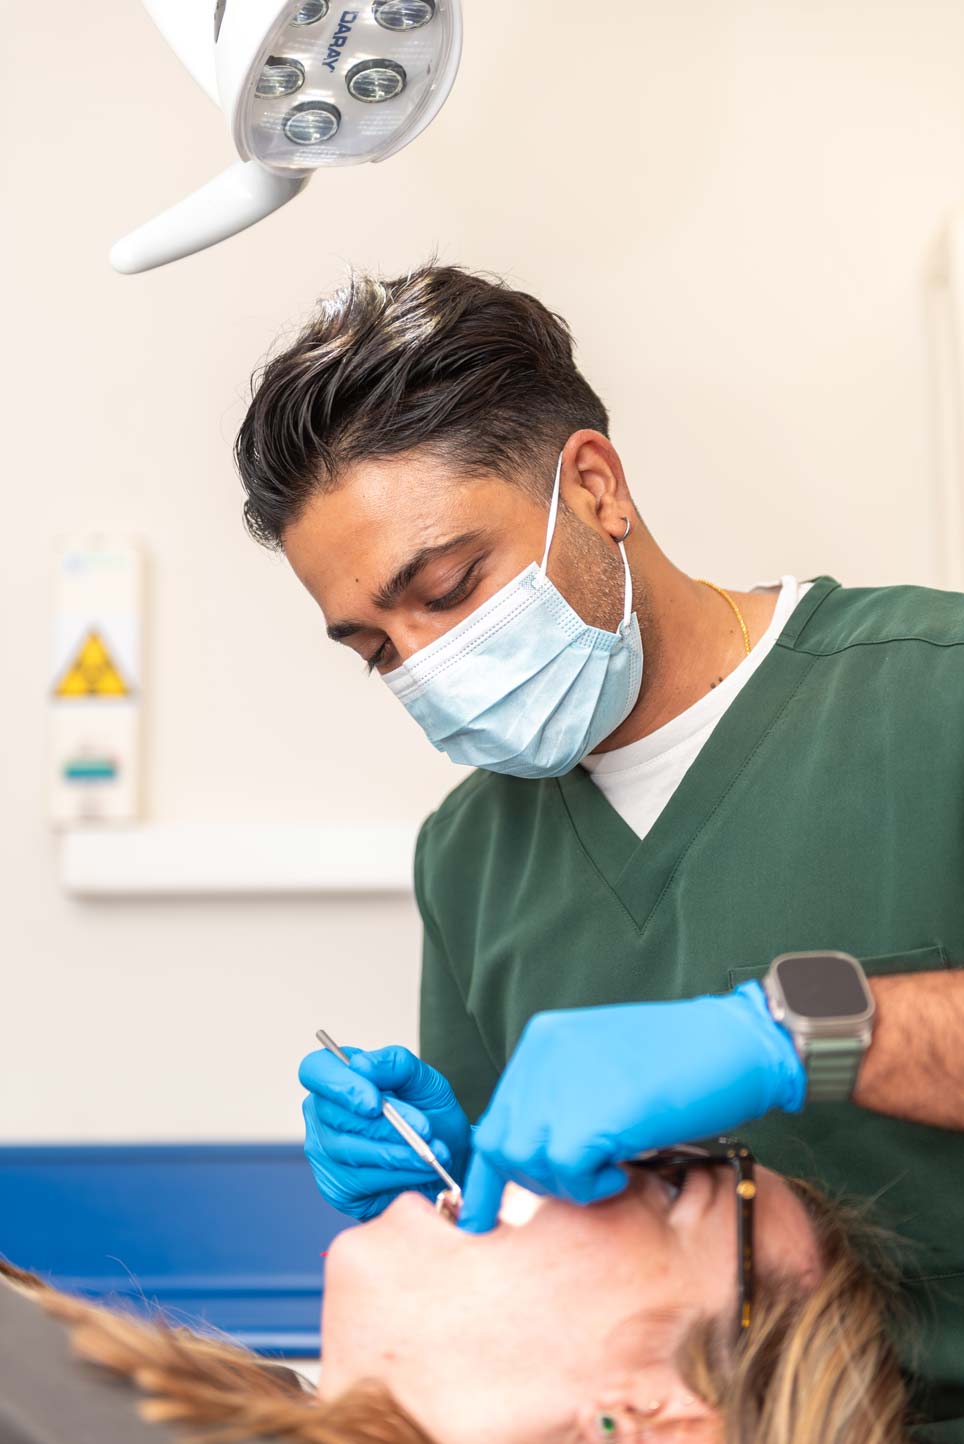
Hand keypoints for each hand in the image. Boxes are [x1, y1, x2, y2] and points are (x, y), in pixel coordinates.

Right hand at [299, 1044, 471, 1219]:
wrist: (448, 1156)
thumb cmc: (429, 1113)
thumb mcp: (424, 1081)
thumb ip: (395, 1064)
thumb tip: (360, 1065)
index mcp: (338, 1076)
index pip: (315, 1070)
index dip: (340, 1086)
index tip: (374, 1103)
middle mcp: (321, 1114)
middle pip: (334, 1116)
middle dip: (384, 1125)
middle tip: (424, 1130)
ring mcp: (324, 1153)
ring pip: (349, 1151)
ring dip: (396, 1153)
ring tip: (431, 1152)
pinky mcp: (337, 1188)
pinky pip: (361, 1181)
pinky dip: (397, 1174)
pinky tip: (421, 1169)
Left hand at [458, 982, 804, 1232]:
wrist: (736, 1043)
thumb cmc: (684, 1059)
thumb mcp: (605, 1068)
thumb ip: (564, 1098)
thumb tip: (538, 1156)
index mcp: (543, 1042)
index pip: (495, 1119)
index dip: (489, 1174)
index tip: (484, 1216)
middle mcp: (541, 1058)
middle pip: (500, 1144)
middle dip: (534, 1180)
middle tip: (583, 1183)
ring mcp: (562, 1083)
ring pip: (527, 1163)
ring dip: (566, 1184)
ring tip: (610, 1171)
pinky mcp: (592, 1114)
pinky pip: (566, 1173)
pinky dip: (591, 1187)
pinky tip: (621, 1172)